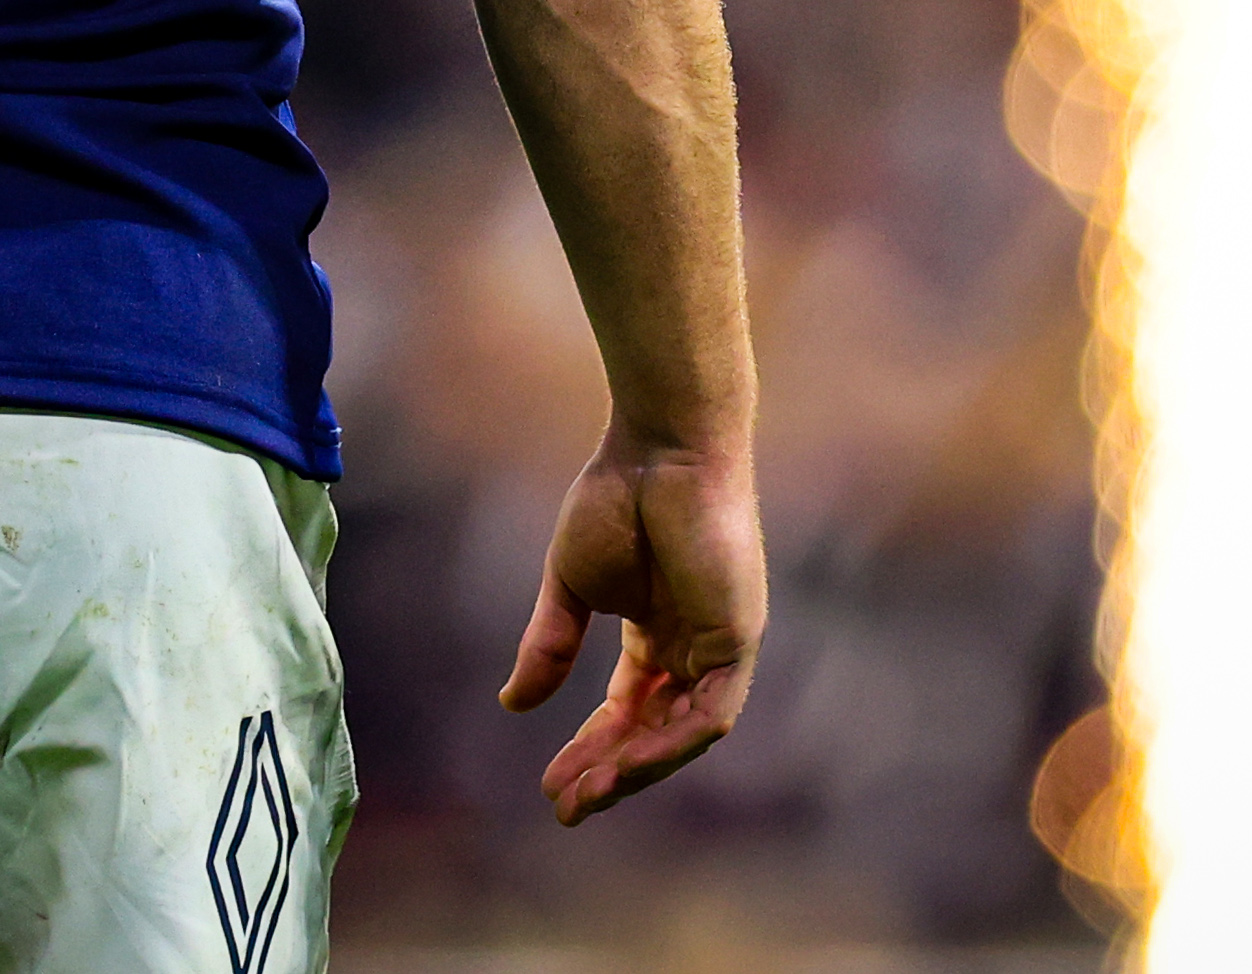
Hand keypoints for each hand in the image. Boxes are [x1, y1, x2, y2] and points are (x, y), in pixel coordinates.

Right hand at [498, 436, 760, 824]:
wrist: (660, 447)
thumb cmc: (618, 496)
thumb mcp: (570, 585)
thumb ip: (550, 645)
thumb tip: (513, 705)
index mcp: (656, 631)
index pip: (626, 709)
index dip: (590, 749)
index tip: (551, 785)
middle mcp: (691, 645)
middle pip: (653, 730)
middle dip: (609, 772)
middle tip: (565, 805)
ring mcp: (719, 644)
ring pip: (681, 733)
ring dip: (636, 769)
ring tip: (587, 795)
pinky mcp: (738, 638)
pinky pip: (710, 713)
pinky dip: (670, 743)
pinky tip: (626, 764)